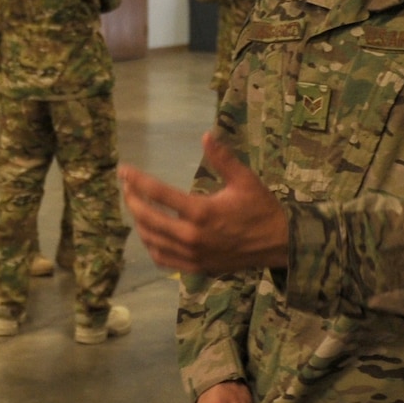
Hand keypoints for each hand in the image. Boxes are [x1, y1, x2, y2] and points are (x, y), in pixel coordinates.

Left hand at [120, 133, 288, 274]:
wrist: (279, 244)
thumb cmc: (261, 209)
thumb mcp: (244, 180)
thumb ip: (222, 158)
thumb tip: (206, 135)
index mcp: (201, 212)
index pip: (157, 193)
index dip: (137, 180)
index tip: (124, 170)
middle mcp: (192, 236)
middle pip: (147, 219)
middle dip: (132, 200)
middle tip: (126, 187)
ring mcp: (192, 255)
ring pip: (152, 240)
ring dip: (139, 223)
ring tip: (136, 207)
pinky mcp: (196, 267)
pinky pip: (164, 260)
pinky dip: (152, 247)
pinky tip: (150, 235)